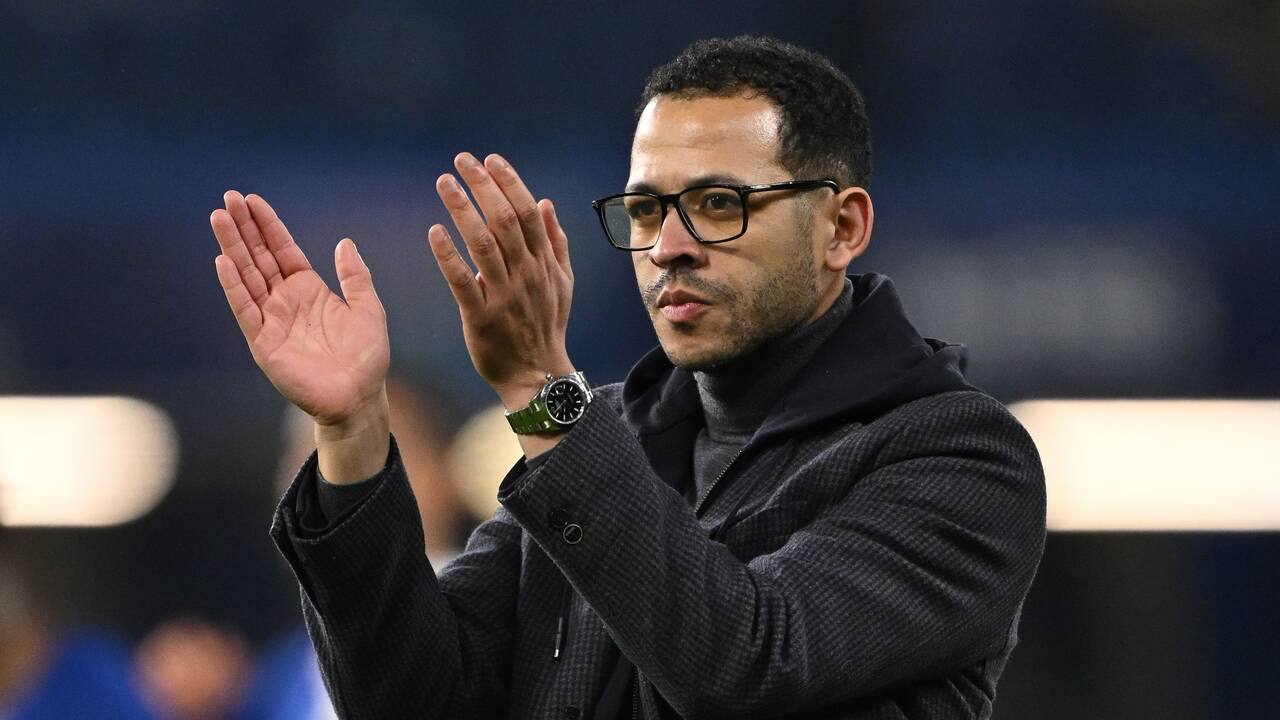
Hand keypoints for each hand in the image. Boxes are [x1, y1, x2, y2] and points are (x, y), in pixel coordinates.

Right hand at [210, 191, 389, 429]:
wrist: (359, 396)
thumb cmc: (366, 356)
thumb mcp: (368, 308)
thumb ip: (355, 277)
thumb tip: (345, 242)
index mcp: (308, 289)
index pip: (282, 249)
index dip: (268, 225)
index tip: (252, 200)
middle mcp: (286, 300)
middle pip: (259, 256)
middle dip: (244, 228)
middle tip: (228, 198)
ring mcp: (272, 320)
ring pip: (247, 276)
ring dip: (232, 248)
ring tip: (218, 218)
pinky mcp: (264, 342)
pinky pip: (246, 310)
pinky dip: (234, 286)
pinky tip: (224, 261)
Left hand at [427, 153, 574, 409]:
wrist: (538, 375)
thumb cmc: (547, 325)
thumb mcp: (563, 283)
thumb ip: (556, 242)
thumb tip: (545, 203)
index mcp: (545, 263)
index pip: (528, 212)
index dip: (509, 182)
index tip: (490, 159)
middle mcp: (527, 274)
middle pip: (505, 220)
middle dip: (483, 185)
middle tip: (461, 160)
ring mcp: (505, 295)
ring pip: (484, 244)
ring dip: (462, 210)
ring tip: (444, 184)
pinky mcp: (481, 317)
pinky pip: (463, 281)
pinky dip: (448, 255)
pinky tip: (434, 232)